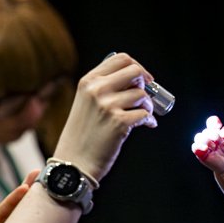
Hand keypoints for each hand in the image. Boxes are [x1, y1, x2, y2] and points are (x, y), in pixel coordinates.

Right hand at [53, 52, 156, 183]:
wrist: (74, 164)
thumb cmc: (82, 136)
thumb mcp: (85, 103)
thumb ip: (103, 88)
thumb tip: (135, 80)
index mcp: (88, 81)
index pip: (120, 59)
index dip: (137, 67)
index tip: (144, 78)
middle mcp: (97, 90)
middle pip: (135, 72)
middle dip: (145, 84)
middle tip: (146, 96)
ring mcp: (108, 106)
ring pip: (142, 94)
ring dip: (148, 105)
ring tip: (144, 115)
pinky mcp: (119, 123)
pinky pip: (145, 114)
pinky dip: (149, 120)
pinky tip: (146, 125)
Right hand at [191, 115, 223, 174]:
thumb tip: (222, 129)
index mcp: (215, 131)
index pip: (212, 122)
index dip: (213, 121)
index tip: (218, 125)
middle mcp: (208, 136)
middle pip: (206, 131)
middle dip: (213, 135)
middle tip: (219, 142)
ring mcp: (202, 144)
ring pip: (199, 137)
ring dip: (207, 141)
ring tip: (214, 147)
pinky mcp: (199, 152)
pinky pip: (195, 146)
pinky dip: (199, 146)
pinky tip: (205, 148)